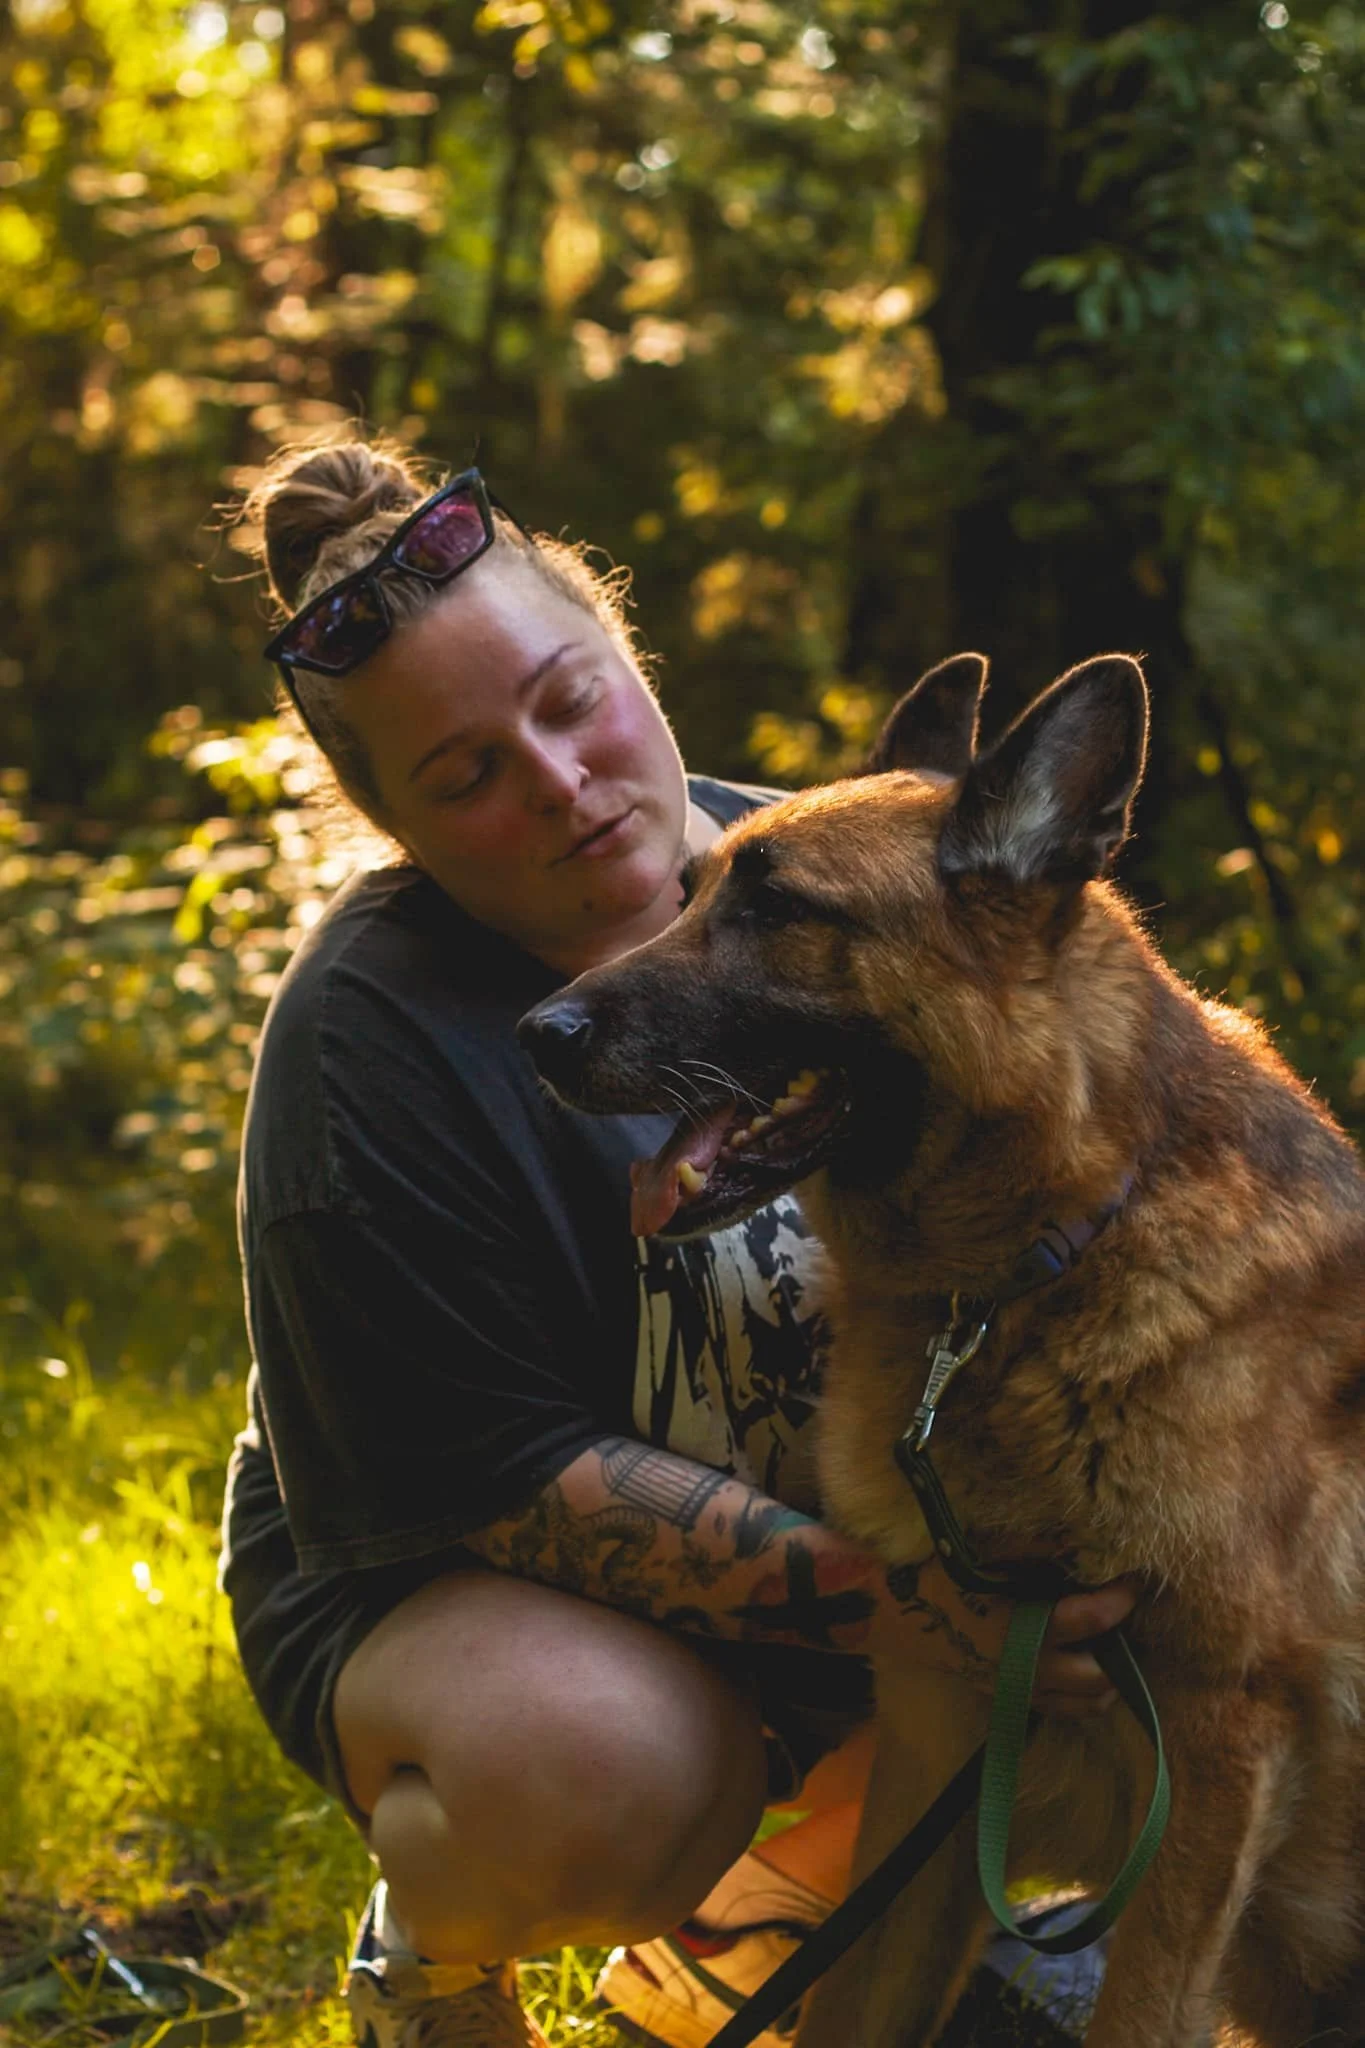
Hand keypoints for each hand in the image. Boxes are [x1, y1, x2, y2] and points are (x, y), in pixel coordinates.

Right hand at [875, 1556, 1137, 1718]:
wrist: (896, 1616)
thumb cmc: (939, 1576)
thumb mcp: (983, 1552)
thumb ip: (1034, 1547)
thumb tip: (1082, 1541)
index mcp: (1023, 1628)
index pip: (1094, 1619)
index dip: (1122, 1597)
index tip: (1136, 1578)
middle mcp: (1027, 1669)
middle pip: (1101, 1675)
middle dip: (1122, 1645)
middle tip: (1124, 1613)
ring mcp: (1020, 1690)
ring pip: (1088, 1702)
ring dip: (1109, 1675)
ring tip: (1110, 1639)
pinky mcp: (1012, 1699)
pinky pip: (1065, 1710)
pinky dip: (1085, 1693)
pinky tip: (1084, 1660)